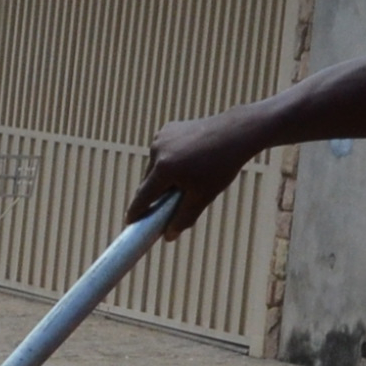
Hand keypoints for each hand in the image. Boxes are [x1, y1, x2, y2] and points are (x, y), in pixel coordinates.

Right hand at [126, 105, 269, 235]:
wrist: (235, 133)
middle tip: (167, 205)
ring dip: (163, 176)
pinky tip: (187, 161)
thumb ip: (183, 218)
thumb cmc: (221, 166)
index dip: (136, 211)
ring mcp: (161, 137)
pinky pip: (162, 152)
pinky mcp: (167, 129)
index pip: (143, 196)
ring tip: (185, 179)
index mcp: (164, 168)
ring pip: (156, 166)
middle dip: (156, 194)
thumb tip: (168, 237)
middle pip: (149, 181)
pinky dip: (169, 160)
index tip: (130, 222)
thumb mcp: (203, 196)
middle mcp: (157, 151)